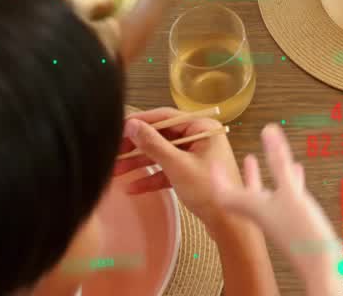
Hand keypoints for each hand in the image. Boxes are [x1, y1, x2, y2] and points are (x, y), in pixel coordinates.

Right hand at [116, 108, 239, 227]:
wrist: (229, 225)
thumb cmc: (209, 191)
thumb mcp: (177, 165)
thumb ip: (153, 144)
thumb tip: (132, 125)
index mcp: (203, 128)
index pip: (166, 117)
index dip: (141, 122)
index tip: (119, 127)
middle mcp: (200, 137)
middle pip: (162, 136)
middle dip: (137, 146)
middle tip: (113, 151)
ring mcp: (196, 156)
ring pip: (162, 154)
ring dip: (140, 163)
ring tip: (115, 170)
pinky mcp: (192, 173)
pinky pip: (168, 170)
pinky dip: (152, 178)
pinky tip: (132, 187)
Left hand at [211, 124, 342, 292]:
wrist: (323, 266)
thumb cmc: (302, 233)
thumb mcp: (289, 190)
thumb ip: (278, 160)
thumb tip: (267, 130)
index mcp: (252, 206)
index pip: (224, 191)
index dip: (216, 176)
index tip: (210, 159)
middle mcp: (261, 213)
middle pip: (241, 192)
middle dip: (237, 173)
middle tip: (229, 158)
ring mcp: (278, 219)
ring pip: (263, 193)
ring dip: (260, 176)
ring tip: (255, 159)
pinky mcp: (295, 222)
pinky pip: (285, 197)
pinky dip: (287, 182)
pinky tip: (296, 172)